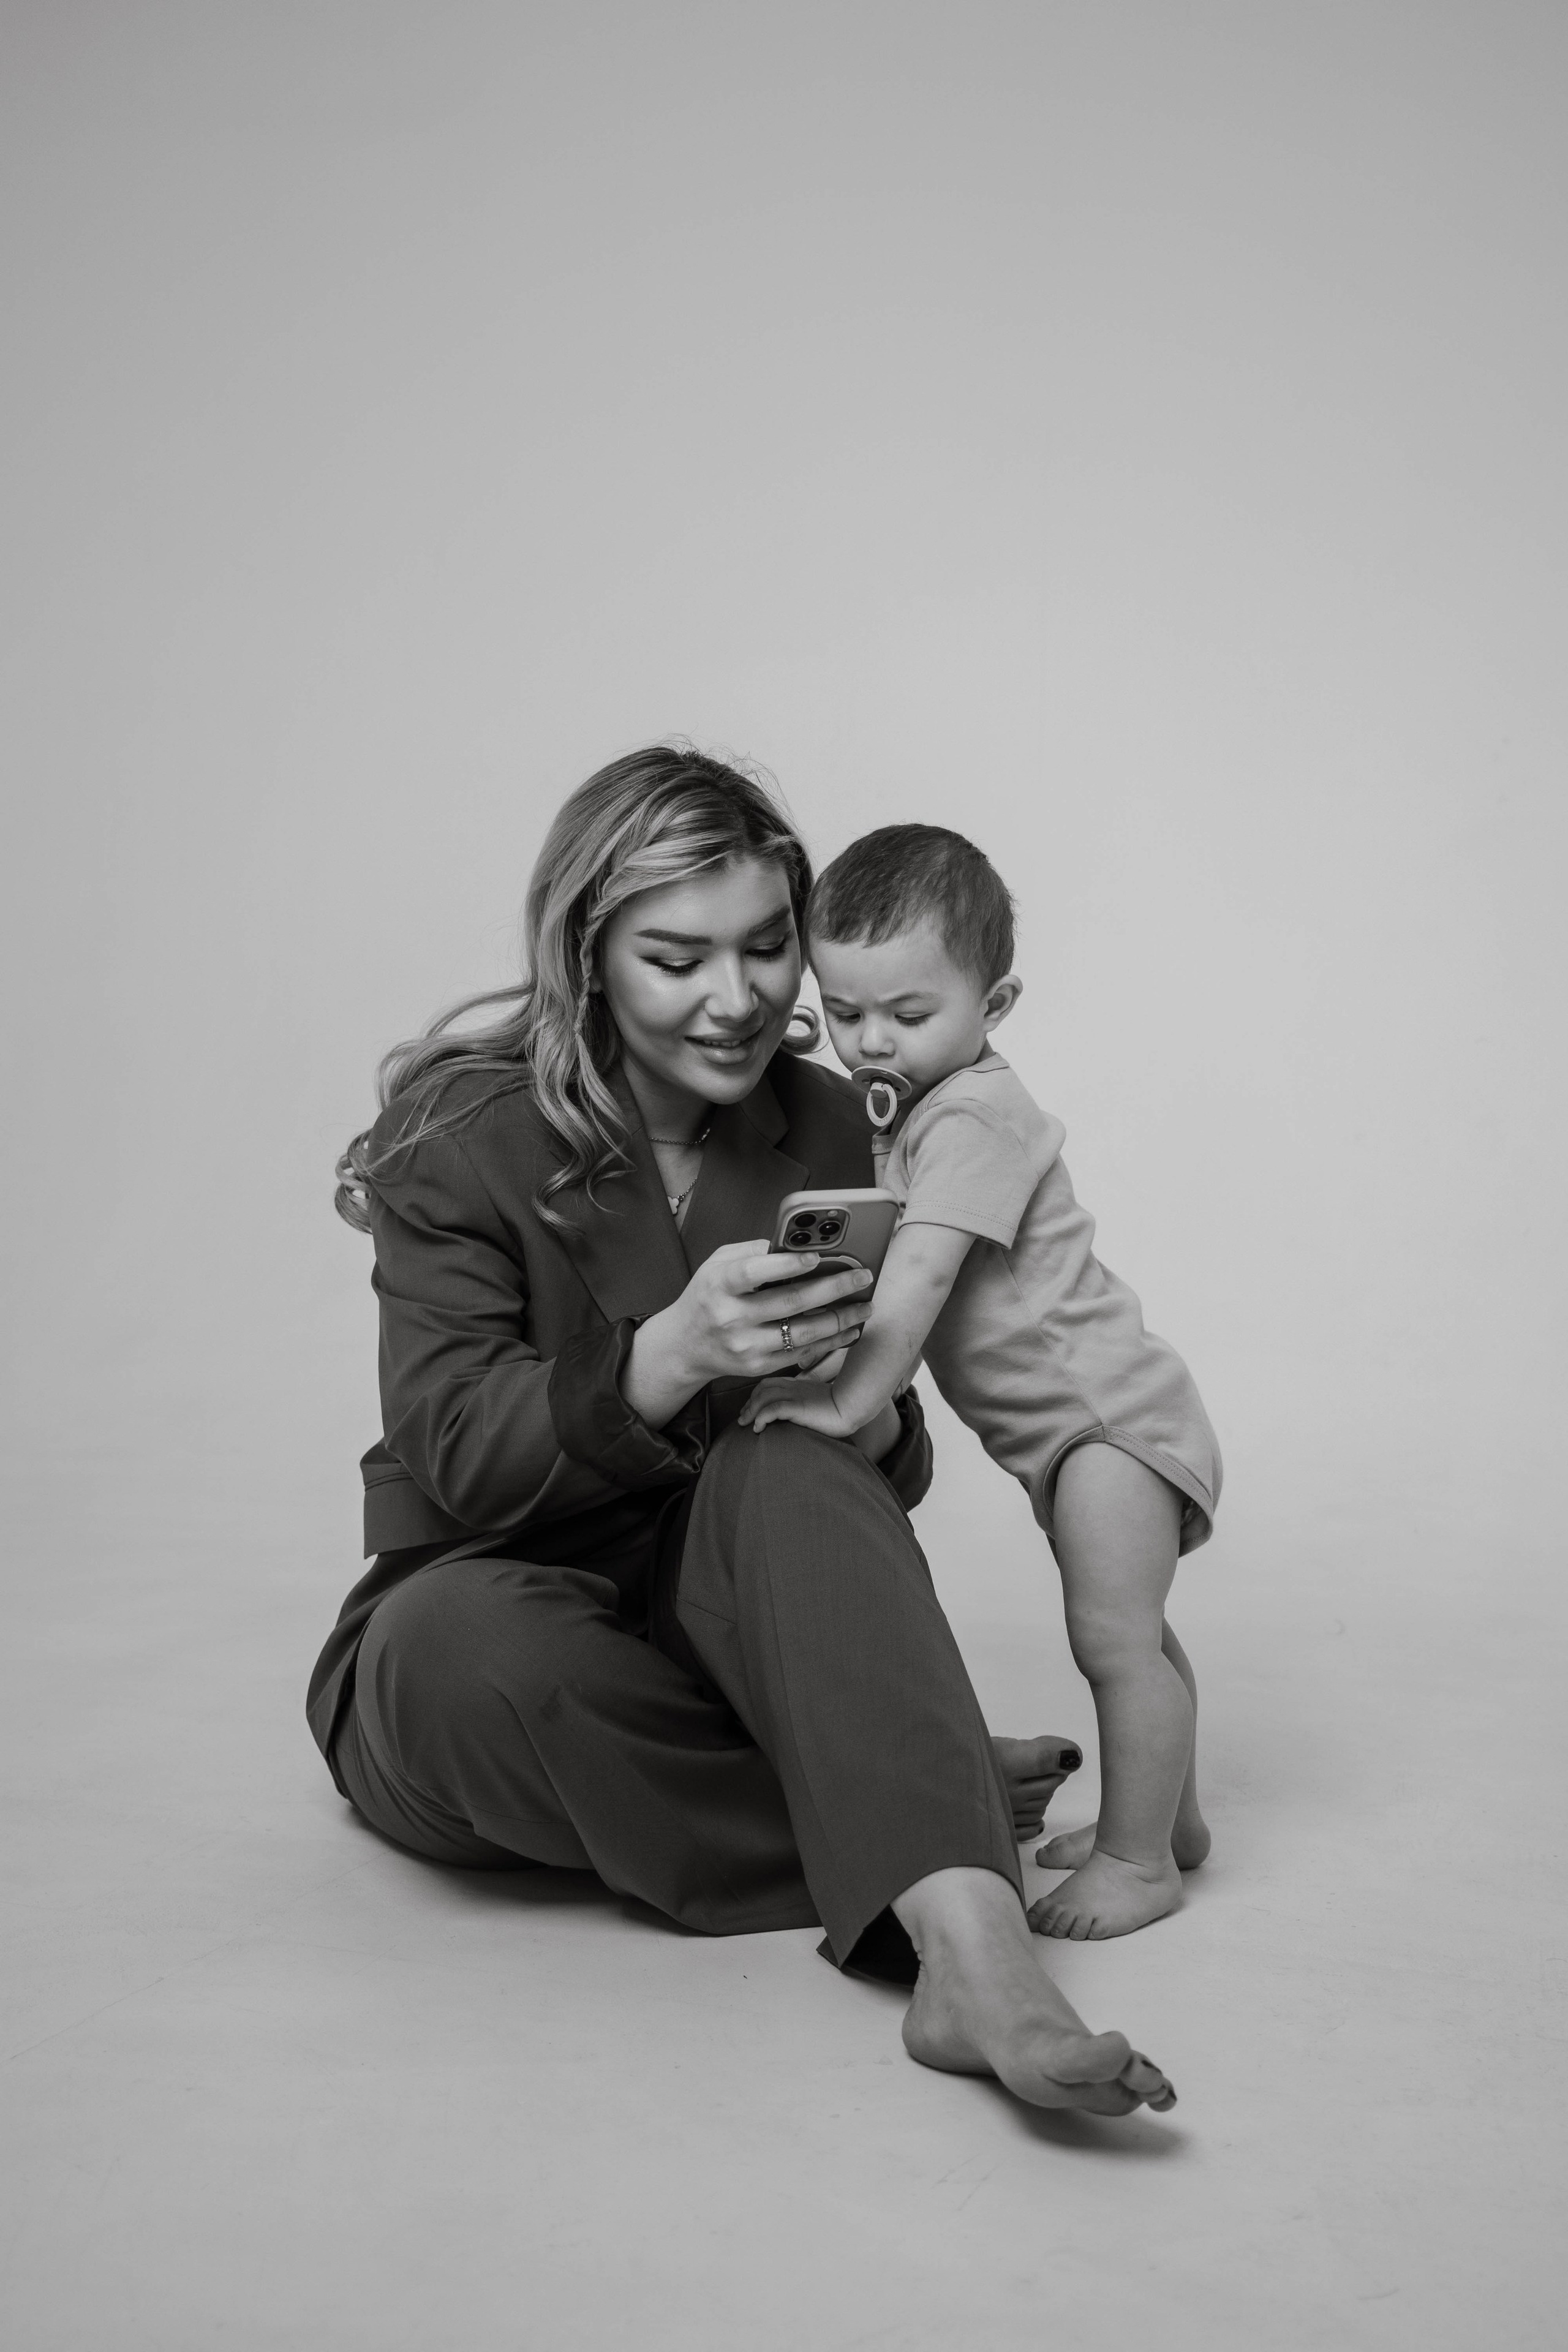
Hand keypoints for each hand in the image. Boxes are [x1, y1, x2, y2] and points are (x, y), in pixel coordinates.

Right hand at [621, 1241, 873, 1428]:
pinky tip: (849, 1329)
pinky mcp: (758, 1366)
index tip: (816, 1256)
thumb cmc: (709, 1295)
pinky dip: (830, 1341)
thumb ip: (751, 1250)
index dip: (786, 1264)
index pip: (753, 1272)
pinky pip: (801, 1354)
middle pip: (790, 1302)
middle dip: (833, 1288)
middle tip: (862, 1276)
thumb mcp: (717, 1263)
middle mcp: (731, 1317)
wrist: (686, 1345)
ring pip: (803, 1333)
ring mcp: (745, 1346)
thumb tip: (794, 1244)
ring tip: (865, 1306)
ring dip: (840, 1319)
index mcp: (719, 1284)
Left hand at [739, 1374, 853, 1437]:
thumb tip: (800, 1413)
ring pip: (764, 1397)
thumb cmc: (842, 1407)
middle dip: (749, 1403)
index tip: (750, 1409)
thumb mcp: (820, 1401)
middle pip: (763, 1388)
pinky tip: (758, 1428)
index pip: (770, 1383)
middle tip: (742, 1419)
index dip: (756, 1395)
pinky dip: (761, 1417)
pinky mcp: (798, 1407)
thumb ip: (807, 1402)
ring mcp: (796, 1395)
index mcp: (799, 1385)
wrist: (855, 1406)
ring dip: (751, 1411)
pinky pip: (773, 1409)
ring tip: (746, 1425)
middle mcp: (795, 1387)